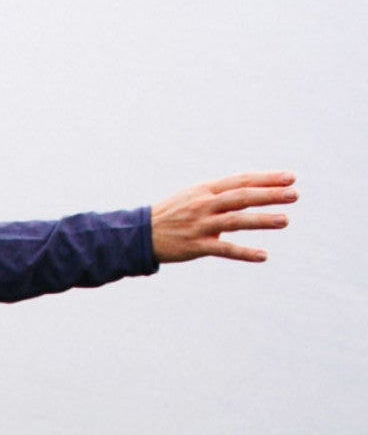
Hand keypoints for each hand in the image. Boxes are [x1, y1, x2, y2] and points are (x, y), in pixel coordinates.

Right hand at [150, 171, 296, 264]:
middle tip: (295, 195)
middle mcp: (203, 205)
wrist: (138, 235)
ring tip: (285, 220)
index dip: (266, 179)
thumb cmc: (171, 215)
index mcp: (204, 190)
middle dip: (269, 195)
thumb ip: (220, 195)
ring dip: (262, 220)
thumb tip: (249, 193)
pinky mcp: (195, 246)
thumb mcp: (193, 197)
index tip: (290, 178)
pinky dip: (244, 252)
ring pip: (236, 220)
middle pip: (242, 197)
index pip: (241, 181)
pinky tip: (263, 256)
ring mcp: (199, 225)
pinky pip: (224, 249)